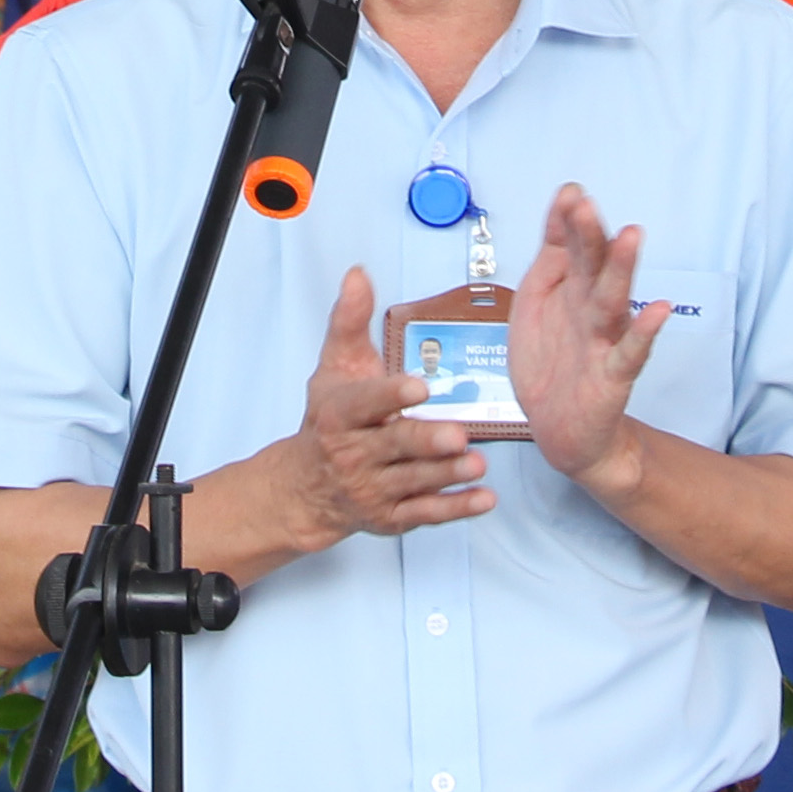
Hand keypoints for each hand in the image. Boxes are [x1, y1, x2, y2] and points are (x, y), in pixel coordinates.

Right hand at [266, 266, 495, 549]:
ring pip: (414, 482)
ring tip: (477, 462)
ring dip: (447, 473)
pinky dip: (456, 508)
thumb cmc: (330, 420)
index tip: (418, 387)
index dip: (391, 396)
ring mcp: (373, 488)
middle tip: (457, 435)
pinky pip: (426, 514)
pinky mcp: (392, 517)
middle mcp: (354, 453)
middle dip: (425, 442)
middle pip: (394, 446)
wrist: (309, 487)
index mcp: (340, 414)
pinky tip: (483, 497)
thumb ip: (349, 321)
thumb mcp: (335, 367)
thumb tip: (358, 275)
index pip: (365, 404)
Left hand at [507, 184, 670, 497]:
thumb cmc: (550, 361)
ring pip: (613, 300)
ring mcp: (605, 340)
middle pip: (593, 267)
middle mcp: (591, 309)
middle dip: (591, 236)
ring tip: (631, 237)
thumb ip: (550, 258)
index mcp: (571, 289)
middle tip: (588, 206)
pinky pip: (631, 352)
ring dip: (622, 269)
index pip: (572, 247)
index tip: (570, 193)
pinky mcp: (613, 376)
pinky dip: (644, 332)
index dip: (568, 222)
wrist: (561, 429)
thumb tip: (561, 209)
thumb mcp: (536, 301)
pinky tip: (657, 310)